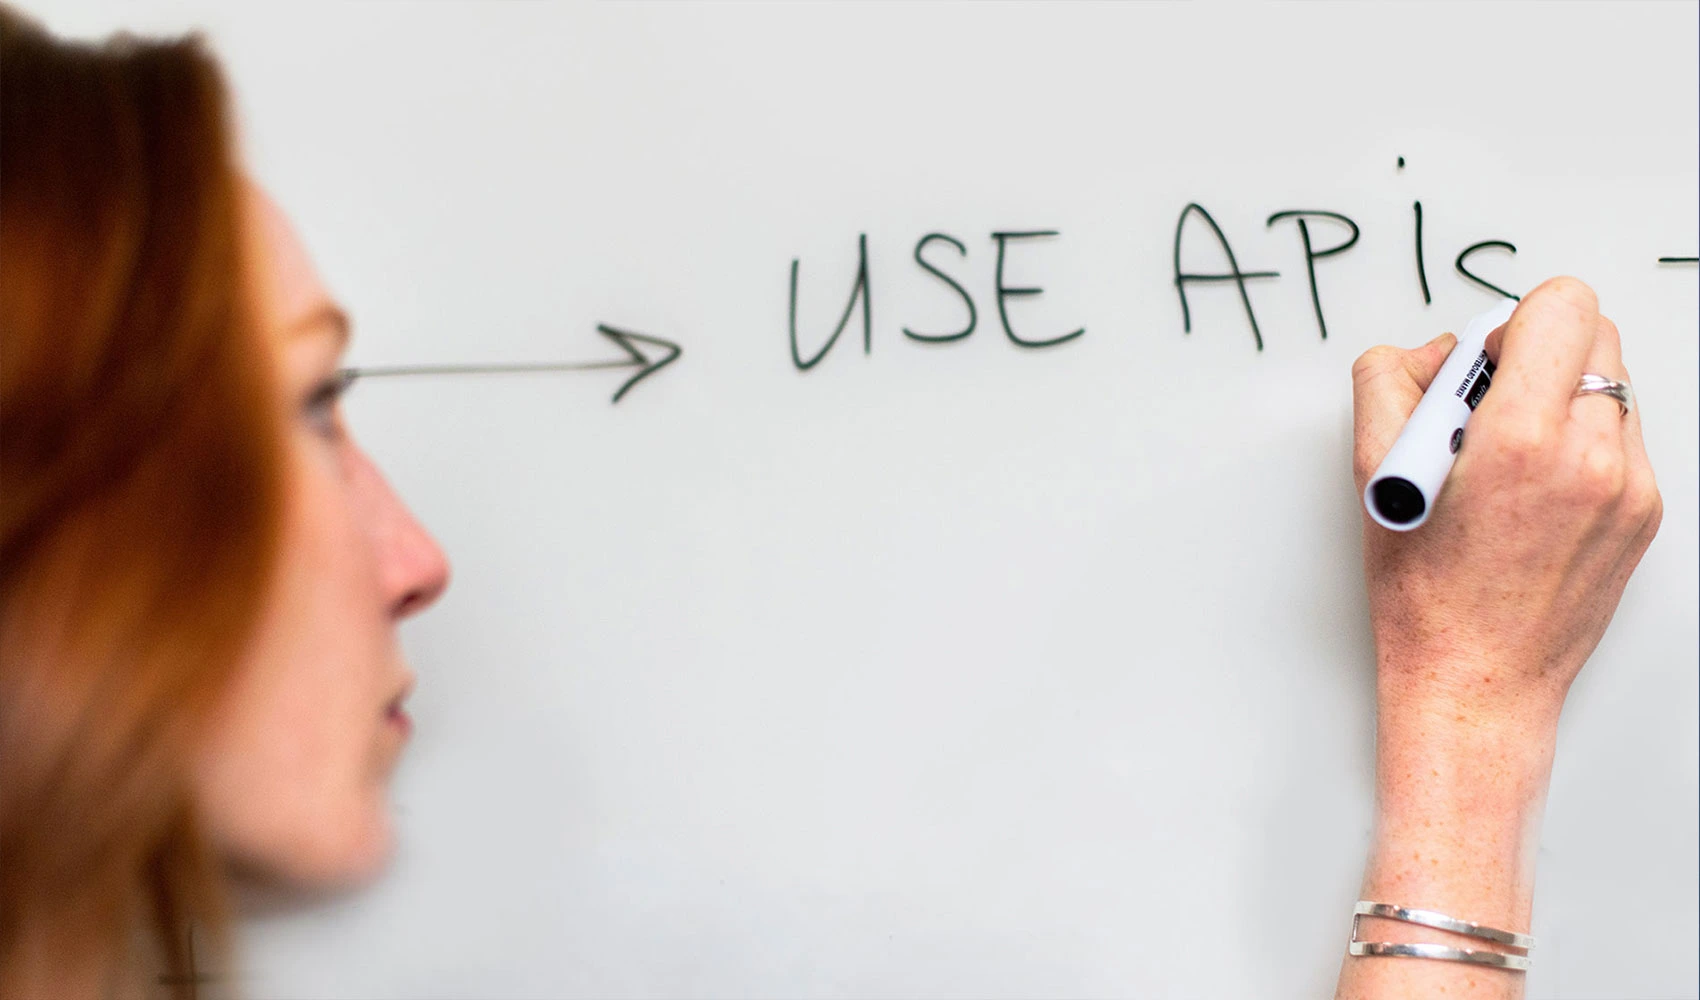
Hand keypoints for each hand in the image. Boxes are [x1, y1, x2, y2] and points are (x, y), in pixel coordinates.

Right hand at [1336, 276, 1661, 999]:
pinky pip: (1621, 436)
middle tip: (1487, 407)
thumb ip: (1391, 382)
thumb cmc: (1425, 596)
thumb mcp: (1374, 475)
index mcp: (1523, 438)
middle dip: (1537, 353)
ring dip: (1561, 397)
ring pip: (1612, 383)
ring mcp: (1631, 486)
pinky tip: (1533, 490)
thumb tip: (1434, 350)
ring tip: (1507, 456)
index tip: (1482, 364)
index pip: (1560, 305)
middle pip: (1594, 333)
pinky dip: (1580, 442)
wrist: (1477, 683)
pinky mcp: (1646, 512)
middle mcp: (1593, 455)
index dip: (1511, 322)